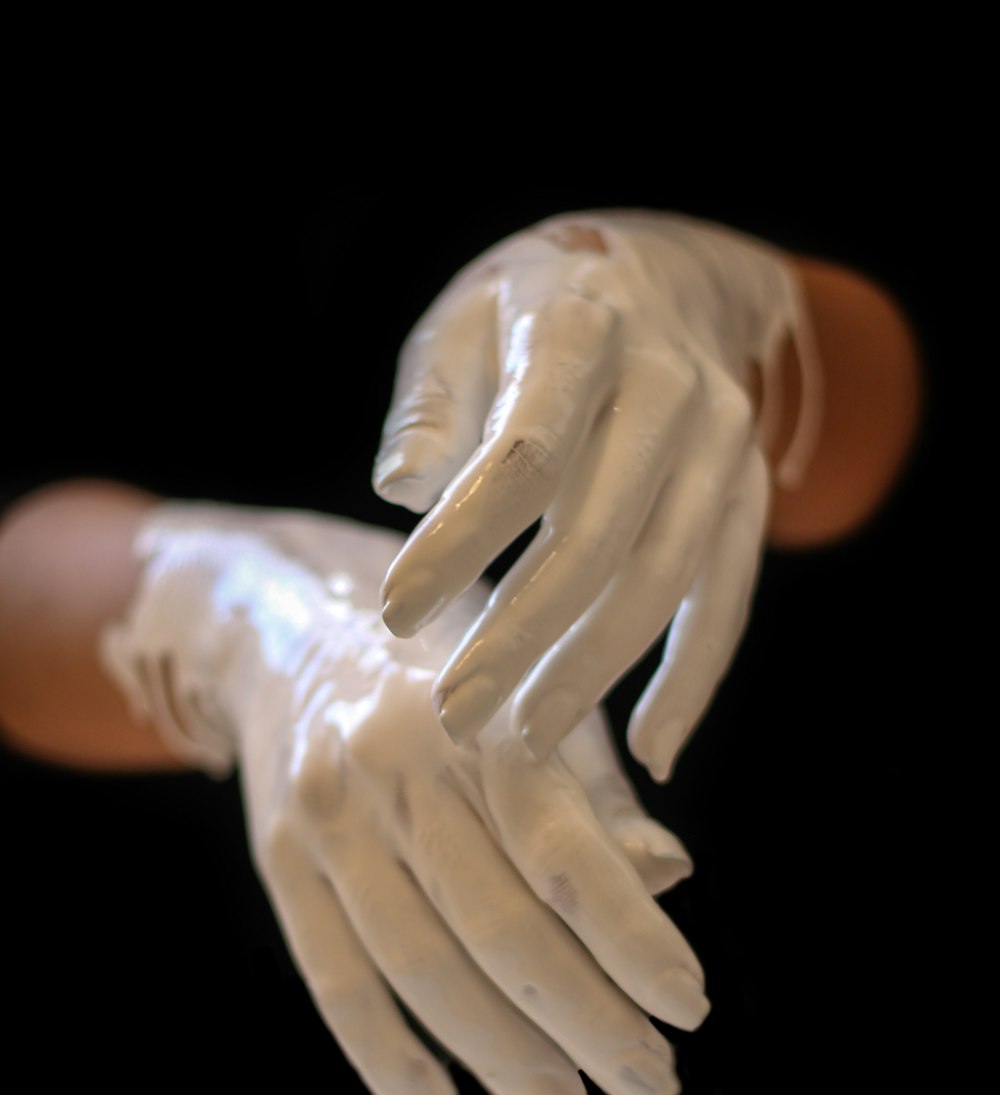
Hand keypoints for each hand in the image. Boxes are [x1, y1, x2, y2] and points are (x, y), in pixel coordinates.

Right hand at [102, 507, 708, 1094]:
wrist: (290, 616)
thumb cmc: (450, 668)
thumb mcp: (531, 696)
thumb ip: (595, 794)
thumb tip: (670, 880)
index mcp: (478, 718)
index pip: (565, 853)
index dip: (633, 940)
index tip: (691, 1009)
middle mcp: (395, 765)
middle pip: (496, 926)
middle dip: (584, 1022)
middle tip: (651, 1088)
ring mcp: (327, 817)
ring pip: (420, 967)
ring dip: (502, 1058)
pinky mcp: (279, 860)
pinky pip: (334, 983)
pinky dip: (388, 1064)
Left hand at [374, 211, 819, 778]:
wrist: (661, 275)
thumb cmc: (527, 315)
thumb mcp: (460, 325)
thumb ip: (430, 408)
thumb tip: (403, 491)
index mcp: (580, 330)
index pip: (524, 455)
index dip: (461, 542)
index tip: (397, 617)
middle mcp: (669, 384)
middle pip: (600, 533)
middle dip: (524, 637)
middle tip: (457, 717)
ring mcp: (722, 442)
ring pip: (665, 577)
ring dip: (596, 672)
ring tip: (527, 742)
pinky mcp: (747, 493)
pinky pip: (727, 597)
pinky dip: (692, 679)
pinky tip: (651, 751)